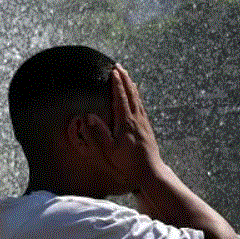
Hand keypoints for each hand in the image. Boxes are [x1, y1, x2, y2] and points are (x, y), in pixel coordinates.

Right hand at [86, 65, 162, 190]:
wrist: (150, 172)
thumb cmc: (128, 164)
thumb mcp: (110, 152)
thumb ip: (99, 134)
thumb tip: (89, 117)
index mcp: (126, 123)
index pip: (121, 98)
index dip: (117, 83)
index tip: (113, 71)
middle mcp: (137, 119)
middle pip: (131, 94)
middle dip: (125, 79)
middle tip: (119, 67)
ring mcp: (143, 122)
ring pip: (137, 98)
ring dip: (131, 85)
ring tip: (127, 75)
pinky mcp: (147, 127)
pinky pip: (141, 105)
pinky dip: (137, 95)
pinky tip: (136, 94)